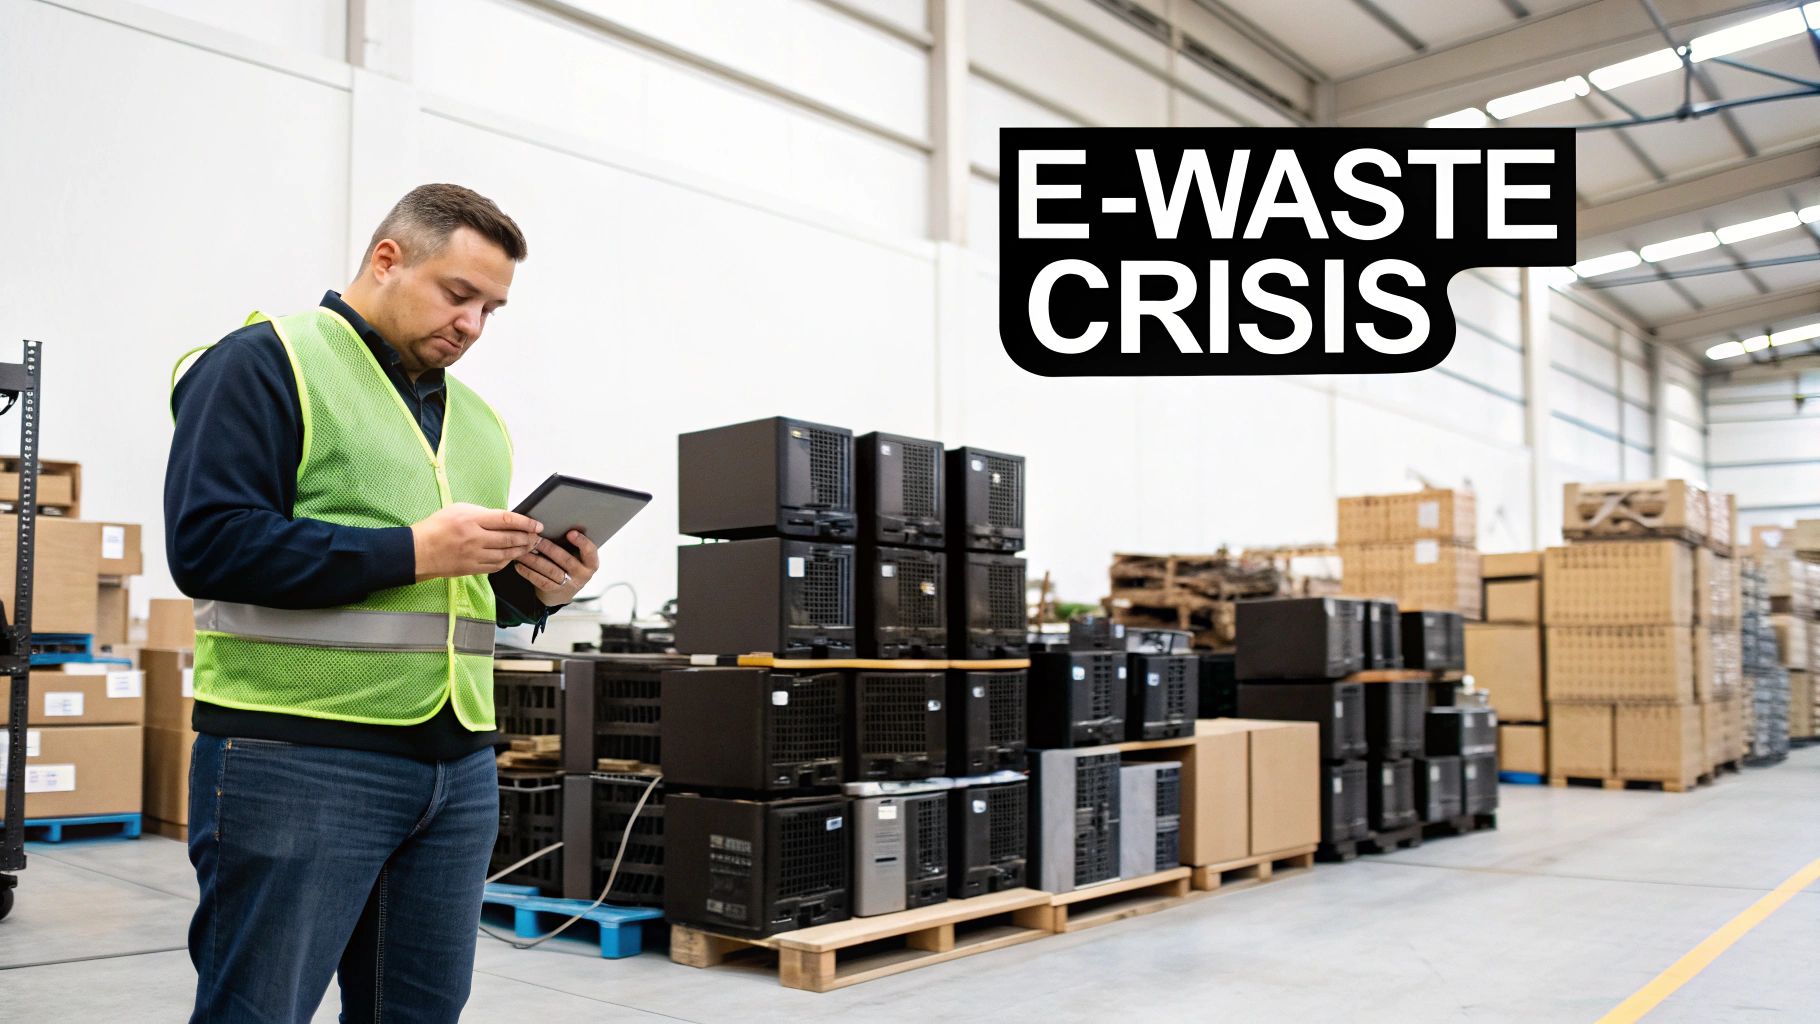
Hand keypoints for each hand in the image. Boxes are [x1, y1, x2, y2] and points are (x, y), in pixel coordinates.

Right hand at [411, 503, 542, 581]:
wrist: (418, 551)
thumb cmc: (436, 527)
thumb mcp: (458, 510)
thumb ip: (482, 513)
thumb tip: (503, 519)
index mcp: (472, 520)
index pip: (507, 520)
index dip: (525, 523)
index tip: (536, 524)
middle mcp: (475, 538)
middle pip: (510, 539)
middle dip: (528, 537)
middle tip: (537, 536)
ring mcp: (474, 556)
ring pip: (506, 554)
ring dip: (521, 550)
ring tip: (529, 546)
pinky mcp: (472, 569)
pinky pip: (496, 566)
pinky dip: (507, 561)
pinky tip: (512, 557)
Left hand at [513, 529, 598, 606]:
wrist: (562, 593)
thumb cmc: (567, 565)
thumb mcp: (576, 556)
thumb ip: (570, 544)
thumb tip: (553, 524)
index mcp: (591, 563)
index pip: (590, 551)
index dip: (582, 542)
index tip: (570, 532)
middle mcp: (582, 575)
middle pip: (566, 559)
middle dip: (548, 547)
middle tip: (535, 538)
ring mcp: (569, 585)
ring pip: (550, 570)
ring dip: (534, 559)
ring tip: (523, 549)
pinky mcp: (555, 591)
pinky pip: (540, 580)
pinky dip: (528, 572)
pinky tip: (519, 564)